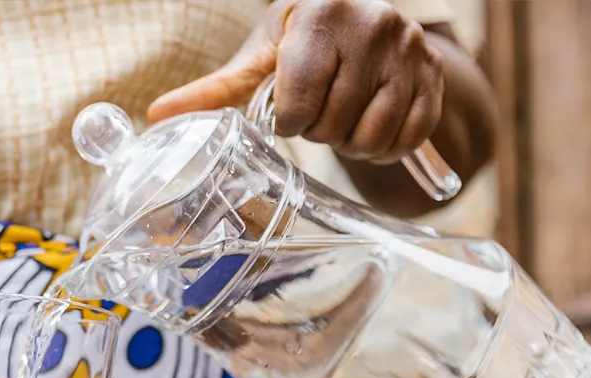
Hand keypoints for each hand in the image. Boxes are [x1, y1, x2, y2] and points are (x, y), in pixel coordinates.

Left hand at [148, 0, 444, 164]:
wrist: (362, 18)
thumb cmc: (301, 42)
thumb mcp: (260, 58)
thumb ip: (216, 91)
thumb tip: (156, 116)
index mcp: (319, 15)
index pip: (297, 101)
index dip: (288, 121)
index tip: (289, 110)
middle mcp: (371, 24)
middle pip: (334, 124)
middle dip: (319, 132)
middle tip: (319, 113)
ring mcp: (409, 48)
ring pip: (373, 137)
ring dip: (352, 145)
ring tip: (342, 122)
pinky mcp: (434, 73)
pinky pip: (410, 138)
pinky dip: (387, 149)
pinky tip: (372, 128)